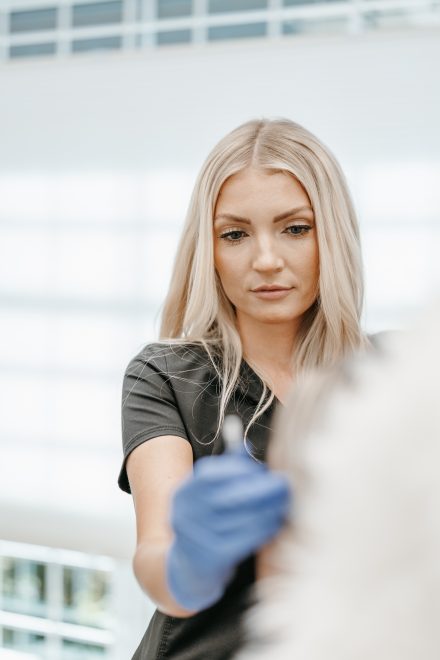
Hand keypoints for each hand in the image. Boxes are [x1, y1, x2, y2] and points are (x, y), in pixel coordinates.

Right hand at [166, 448, 290, 610]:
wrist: (189, 569)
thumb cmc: (207, 522)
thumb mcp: (209, 494)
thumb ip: (226, 468)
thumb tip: (246, 443)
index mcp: (183, 494)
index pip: (210, 475)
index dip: (239, 469)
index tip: (263, 469)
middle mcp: (184, 515)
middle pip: (229, 496)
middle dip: (262, 489)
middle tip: (284, 485)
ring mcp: (196, 539)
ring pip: (241, 519)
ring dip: (269, 509)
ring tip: (284, 503)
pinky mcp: (211, 560)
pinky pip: (245, 540)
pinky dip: (264, 529)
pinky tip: (276, 522)